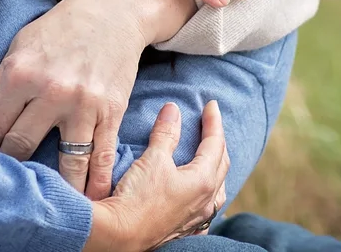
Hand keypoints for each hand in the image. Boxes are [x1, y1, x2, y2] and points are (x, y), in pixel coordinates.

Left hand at [0, 0, 194, 198]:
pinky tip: (91, 198)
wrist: (114, 10)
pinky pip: (102, 155)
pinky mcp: (111, 111)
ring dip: (56, 187)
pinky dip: (97, 181)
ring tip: (47, 203)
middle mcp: (51, 90)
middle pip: (21, 145)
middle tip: (9, 183)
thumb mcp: (19, 51)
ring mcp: (84, 103)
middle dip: (13, 166)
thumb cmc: (60, 29)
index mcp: (21, 73)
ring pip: (65, 160)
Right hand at [84, 101, 228, 251]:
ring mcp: (197, 219)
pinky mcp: (185, 230)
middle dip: (218, 141)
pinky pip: (206, 211)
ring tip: (210, 158)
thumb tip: (173, 109)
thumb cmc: (136, 198)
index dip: (214, 122)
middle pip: (221, 164)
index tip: (211, 105)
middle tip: (211, 125)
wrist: (119, 236)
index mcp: (203, 180)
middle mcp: (206, 201)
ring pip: (218, 190)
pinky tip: (200, 197)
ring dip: (216, 169)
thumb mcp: (152, 159)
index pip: (215, 143)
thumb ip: (166, 133)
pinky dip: (207, 196)